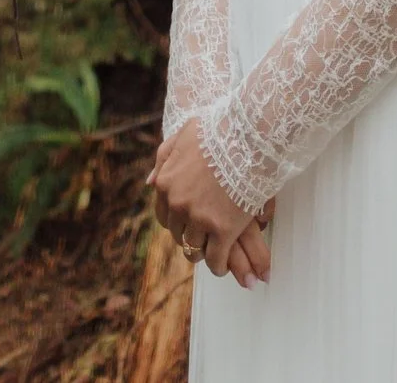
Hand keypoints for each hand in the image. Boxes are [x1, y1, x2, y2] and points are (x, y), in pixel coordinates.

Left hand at [149, 117, 269, 285]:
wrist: (246, 135)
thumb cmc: (217, 130)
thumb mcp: (182, 135)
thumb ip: (164, 158)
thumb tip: (150, 182)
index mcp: (166, 183)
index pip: (163, 216)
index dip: (176, 222)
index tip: (187, 224)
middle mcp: (178, 204)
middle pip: (178, 234)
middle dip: (190, 236)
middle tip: (204, 238)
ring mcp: (199, 218)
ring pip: (195, 249)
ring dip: (203, 252)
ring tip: (214, 252)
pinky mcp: (223, 230)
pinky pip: (216, 259)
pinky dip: (218, 265)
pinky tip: (223, 265)